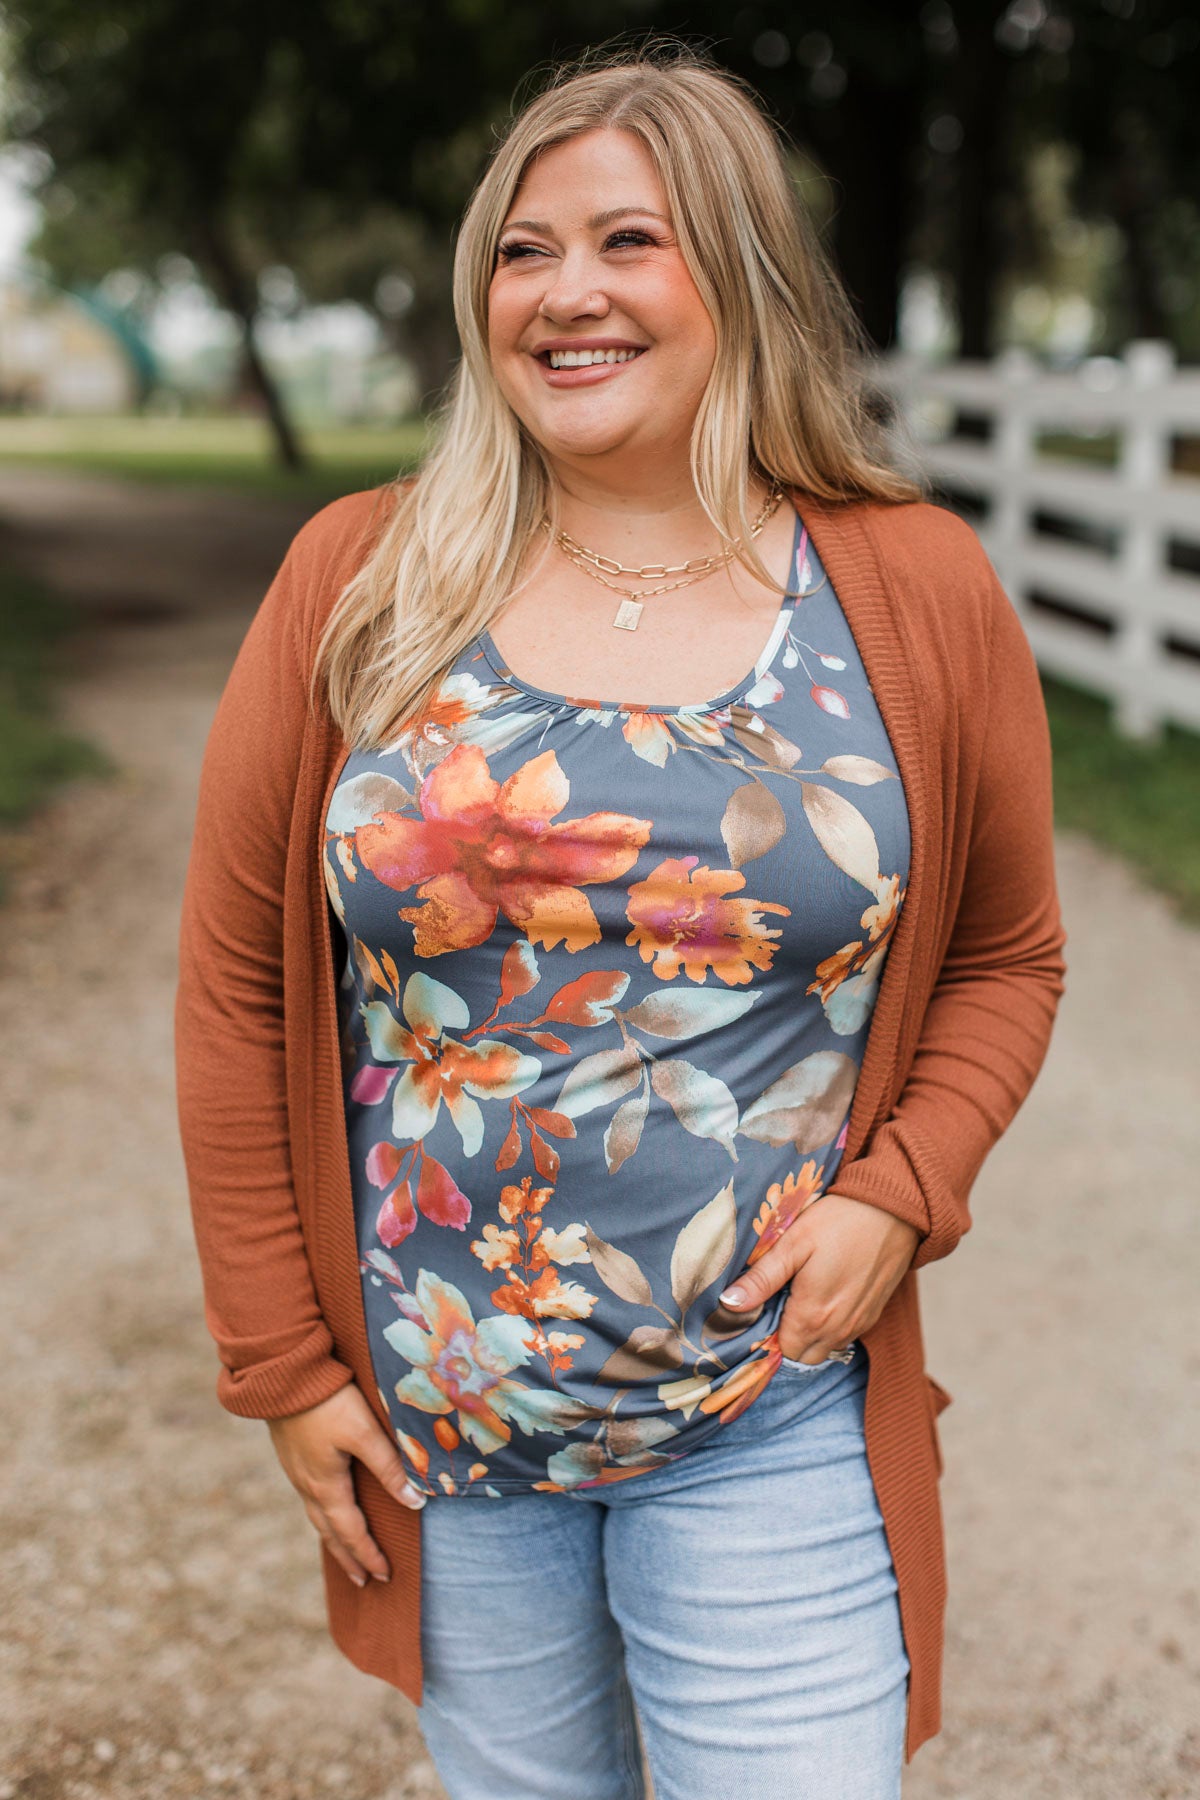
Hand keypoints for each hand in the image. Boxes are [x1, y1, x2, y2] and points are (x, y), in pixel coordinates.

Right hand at [266, 1383, 426, 1588]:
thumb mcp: (364, 1433)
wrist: (283, 1375)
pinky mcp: (292, 1457)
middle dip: (349, 1557)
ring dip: (333, 1539)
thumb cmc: (328, 1402)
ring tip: (344, 1553)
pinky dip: (323, 1516)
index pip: (351, 1532)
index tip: (384, 1575)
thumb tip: (416, 1503)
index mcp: (327, 1485)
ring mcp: (296, 1472)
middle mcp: (308, 1486)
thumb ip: (390, 1468)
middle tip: (363, 1581)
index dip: (369, 1554)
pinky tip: (327, 1506)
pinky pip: (309, 1499)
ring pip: (316, 1517)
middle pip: (330, 1533)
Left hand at [719, 1193, 921, 1363]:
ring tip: (799, 1297)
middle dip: (786, 1339)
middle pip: (802, 1356)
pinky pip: (844, 1336)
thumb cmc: (839, 1222)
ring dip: (809, 1334)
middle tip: (778, 1303)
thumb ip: (761, 1279)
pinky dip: (830, 1327)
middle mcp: (838, 1330)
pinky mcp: (873, 1314)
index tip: (761, 1310)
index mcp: (813, 1316)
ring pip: (825, 1349)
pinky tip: (824, 1295)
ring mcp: (859, 1324)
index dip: (766, 1335)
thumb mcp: (793, 1244)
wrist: (894, 1211)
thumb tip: (727, 1304)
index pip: (780, 1352)